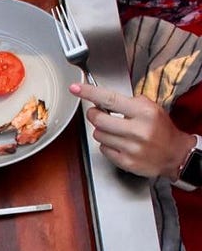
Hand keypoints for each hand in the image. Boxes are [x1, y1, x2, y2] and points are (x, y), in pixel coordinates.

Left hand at [71, 82, 195, 179]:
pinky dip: (107, 144)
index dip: (89, 93)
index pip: (109, 99)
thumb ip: (126, 102)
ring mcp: (132, 148)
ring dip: (102, 131)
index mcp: (144, 113)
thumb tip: (99, 98)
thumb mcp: (150, 108)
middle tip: (98, 113)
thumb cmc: (161, 129)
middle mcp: (138, 130)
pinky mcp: (126, 162)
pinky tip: (120, 143)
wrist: (176, 155)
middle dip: (94, 114)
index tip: (75, 88)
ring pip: (98, 134)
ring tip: (116, 131)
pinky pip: (103, 148)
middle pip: (98, 119)